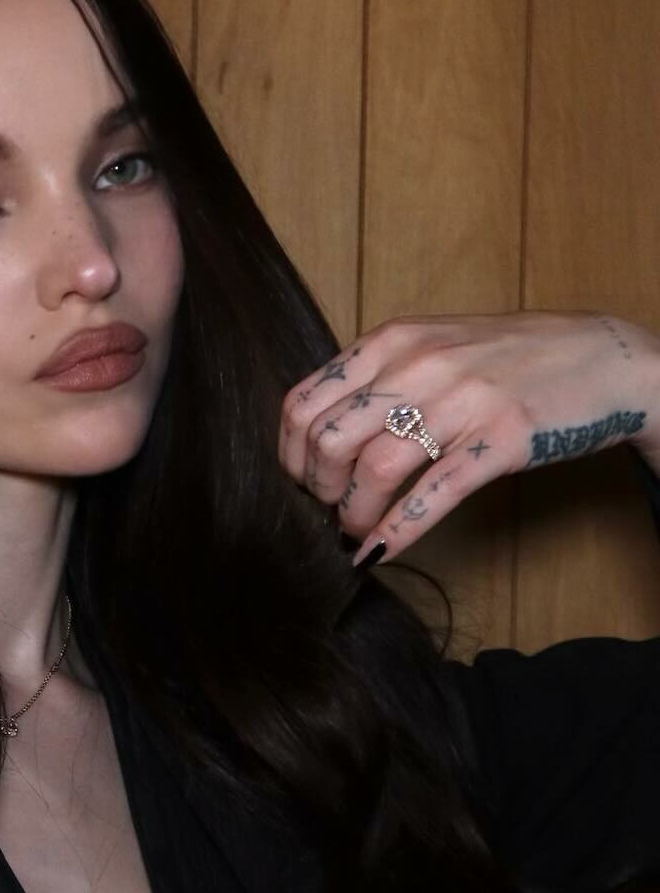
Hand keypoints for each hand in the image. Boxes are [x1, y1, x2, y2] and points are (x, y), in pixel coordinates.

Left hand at [277, 309, 659, 568]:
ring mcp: (461, 400)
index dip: (291, 455)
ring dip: (353, 515)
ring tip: (358, 529)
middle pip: (327, 441)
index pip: (304, 403)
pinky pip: (430, 494)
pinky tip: (380, 551)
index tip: (304, 480)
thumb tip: (320, 434)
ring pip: (371, 470)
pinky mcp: (498, 439)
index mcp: (392, 341)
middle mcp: (419, 364)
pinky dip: (396, 531)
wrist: (601, 359)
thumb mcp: (432, 346)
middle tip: (333, 508)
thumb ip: (378, 378)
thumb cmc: (510, 359)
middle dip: (318, 489)